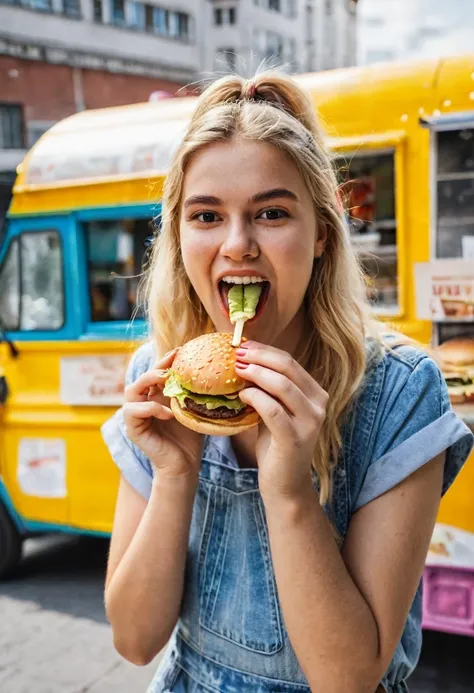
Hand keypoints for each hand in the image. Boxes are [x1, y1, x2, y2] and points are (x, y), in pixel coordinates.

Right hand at [123, 349, 202, 480]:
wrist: (184, 465)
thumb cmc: (190, 438)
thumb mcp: (193, 409)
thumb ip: (194, 393)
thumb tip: (211, 371)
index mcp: (156, 396)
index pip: (156, 373)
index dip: (165, 361)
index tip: (179, 352)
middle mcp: (143, 403)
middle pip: (141, 378)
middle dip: (155, 368)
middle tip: (170, 367)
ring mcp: (136, 416)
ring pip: (131, 390)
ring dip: (148, 382)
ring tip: (165, 381)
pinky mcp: (133, 429)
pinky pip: (133, 410)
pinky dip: (150, 408)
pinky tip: (167, 413)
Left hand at [235, 342, 327, 500]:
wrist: (285, 486)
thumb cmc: (277, 447)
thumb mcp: (275, 412)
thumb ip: (267, 390)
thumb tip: (243, 363)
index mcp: (315, 394)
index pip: (290, 362)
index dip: (264, 350)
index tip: (242, 346)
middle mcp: (319, 405)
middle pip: (287, 367)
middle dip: (259, 356)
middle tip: (236, 353)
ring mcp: (310, 422)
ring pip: (282, 385)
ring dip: (255, 373)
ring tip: (236, 370)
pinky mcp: (295, 438)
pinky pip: (272, 409)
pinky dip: (255, 397)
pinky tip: (242, 395)